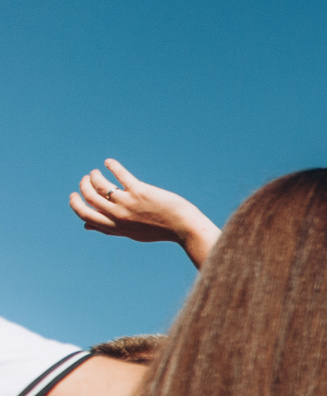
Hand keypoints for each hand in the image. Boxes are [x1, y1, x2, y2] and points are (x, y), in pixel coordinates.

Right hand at [68, 159, 220, 265]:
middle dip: (83, 186)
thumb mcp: (130, 233)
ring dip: (94, 176)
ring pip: (100, 185)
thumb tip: (86, 226)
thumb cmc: (159, 229)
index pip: (86, 216)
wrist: (185, 227)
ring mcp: (128, 203)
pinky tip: (109, 162)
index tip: (74, 194)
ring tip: (96, 172)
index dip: (75, 204)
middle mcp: (118, 216)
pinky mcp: (139, 191)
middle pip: (89, 198)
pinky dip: (112, 166)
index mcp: (115, 228)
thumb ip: (108, 228)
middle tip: (86, 179)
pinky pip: (119, 174)